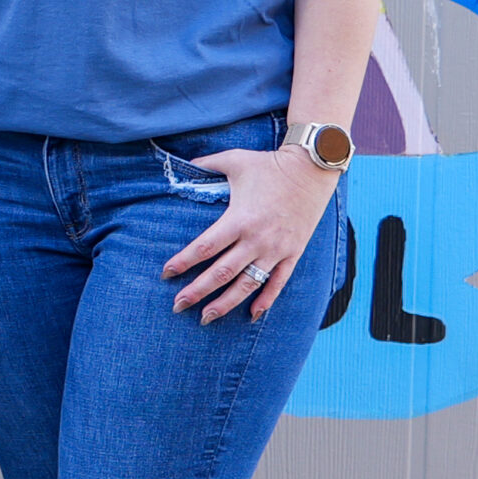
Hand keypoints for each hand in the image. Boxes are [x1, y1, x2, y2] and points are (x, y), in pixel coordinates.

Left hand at [161, 145, 341, 322]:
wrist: (312, 169)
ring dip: (225, 303)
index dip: (183, 262)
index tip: (166, 273)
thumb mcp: (233, 160)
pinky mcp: (293, 253)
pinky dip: (265, 301)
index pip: (204, 248)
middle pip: (221, 273)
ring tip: (206, 318)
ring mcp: (276, 249)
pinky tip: (251, 315)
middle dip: (197, 291)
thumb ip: (205, 165)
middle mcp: (257, 239)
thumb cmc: (269, 164)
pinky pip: (278, 283)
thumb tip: (182, 164)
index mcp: (238, 219)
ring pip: (247, 284)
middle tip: (177, 305)